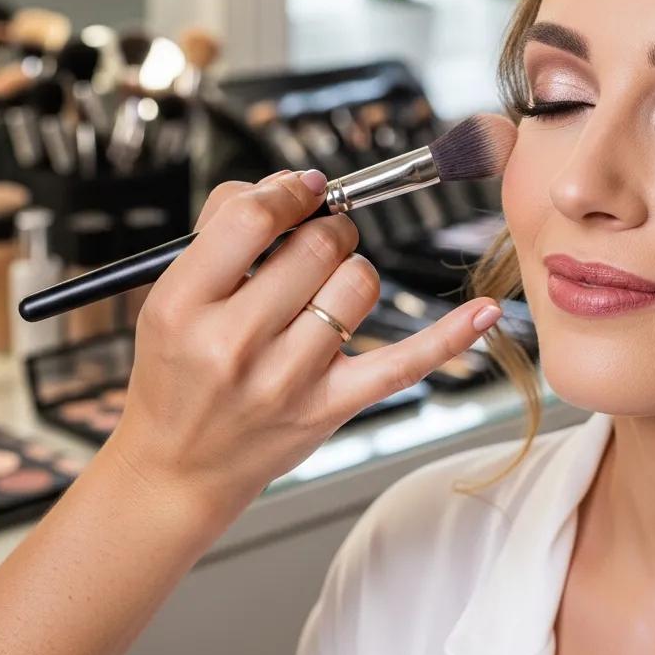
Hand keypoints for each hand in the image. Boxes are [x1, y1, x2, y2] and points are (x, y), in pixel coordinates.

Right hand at [106, 169, 502, 526]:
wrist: (177, 469)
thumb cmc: (176, 370)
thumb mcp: (168, 296)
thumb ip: (223, 231)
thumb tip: (296, 184)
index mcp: (182, 305)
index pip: (251, 218)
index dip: (288, 191)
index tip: (303, 189)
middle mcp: (233, 343)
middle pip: (318, 245)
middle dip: (328, 228)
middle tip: (316, 239)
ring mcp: (285, 381)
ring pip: (359, 283)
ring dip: (352, 270)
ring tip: (325, 288)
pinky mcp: (327, 409)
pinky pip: (402, 364)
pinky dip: (449, 336)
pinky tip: (485, 310)